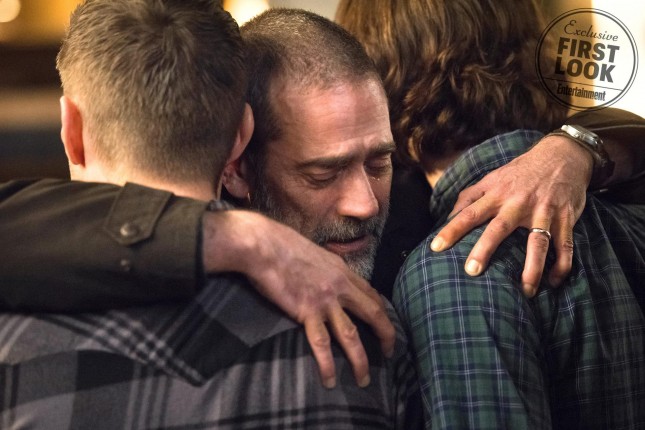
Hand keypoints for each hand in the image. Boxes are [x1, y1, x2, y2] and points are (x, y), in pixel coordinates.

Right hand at [202, 210, 394, 387]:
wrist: (263, 245)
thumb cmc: (281, 243)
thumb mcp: (314, 252)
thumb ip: (325, 267)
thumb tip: (323, 276)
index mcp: (342, 270)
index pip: (370, 292)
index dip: (381, 310)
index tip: (382, 323)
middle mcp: (340, 286)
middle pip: (373, 313)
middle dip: (386, 335)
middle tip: (388, 353)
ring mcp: (325, 301)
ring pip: (351, 335)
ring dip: (360, 360)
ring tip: (363, 379)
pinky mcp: (306, 312)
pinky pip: (321, 343)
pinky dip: (327, 364)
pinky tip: (330, 380)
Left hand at [430, 135, 593, 296]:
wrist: (562, 155)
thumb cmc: (521, 172)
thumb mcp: (493, 178)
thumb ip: (470, 196)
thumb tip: (447, 216)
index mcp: (497, 194)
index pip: (469, 213)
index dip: (451, 230)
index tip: (436, 247)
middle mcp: (518, 204)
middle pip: (499, 228)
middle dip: (485, 249)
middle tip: (472, 271)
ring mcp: (543, 212)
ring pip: (537, 242)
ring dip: (533, 267)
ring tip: (526, 291)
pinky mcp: (565, 218)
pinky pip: (565, 245)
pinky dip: (562, 265)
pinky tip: (554, 282)